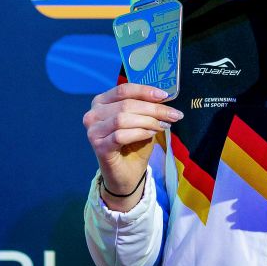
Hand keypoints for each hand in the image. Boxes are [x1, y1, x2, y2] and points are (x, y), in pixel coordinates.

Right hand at [83, 83, 183, 211]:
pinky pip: (120, 135)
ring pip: (123, 118)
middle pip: (126, 104)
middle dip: (153, 109)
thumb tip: (163, 97)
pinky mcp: (98, 146)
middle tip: (173, 115)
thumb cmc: (133, 146)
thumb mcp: (143, 122)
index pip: (123, 90)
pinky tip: (151, 135)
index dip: (145, 91)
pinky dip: (139, 133)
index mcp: (102, 102)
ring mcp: (93, 131)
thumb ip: (147, 108)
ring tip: (163, 126)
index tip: (165, 96)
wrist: (125, 176)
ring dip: (148, 121)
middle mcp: (93, 114)